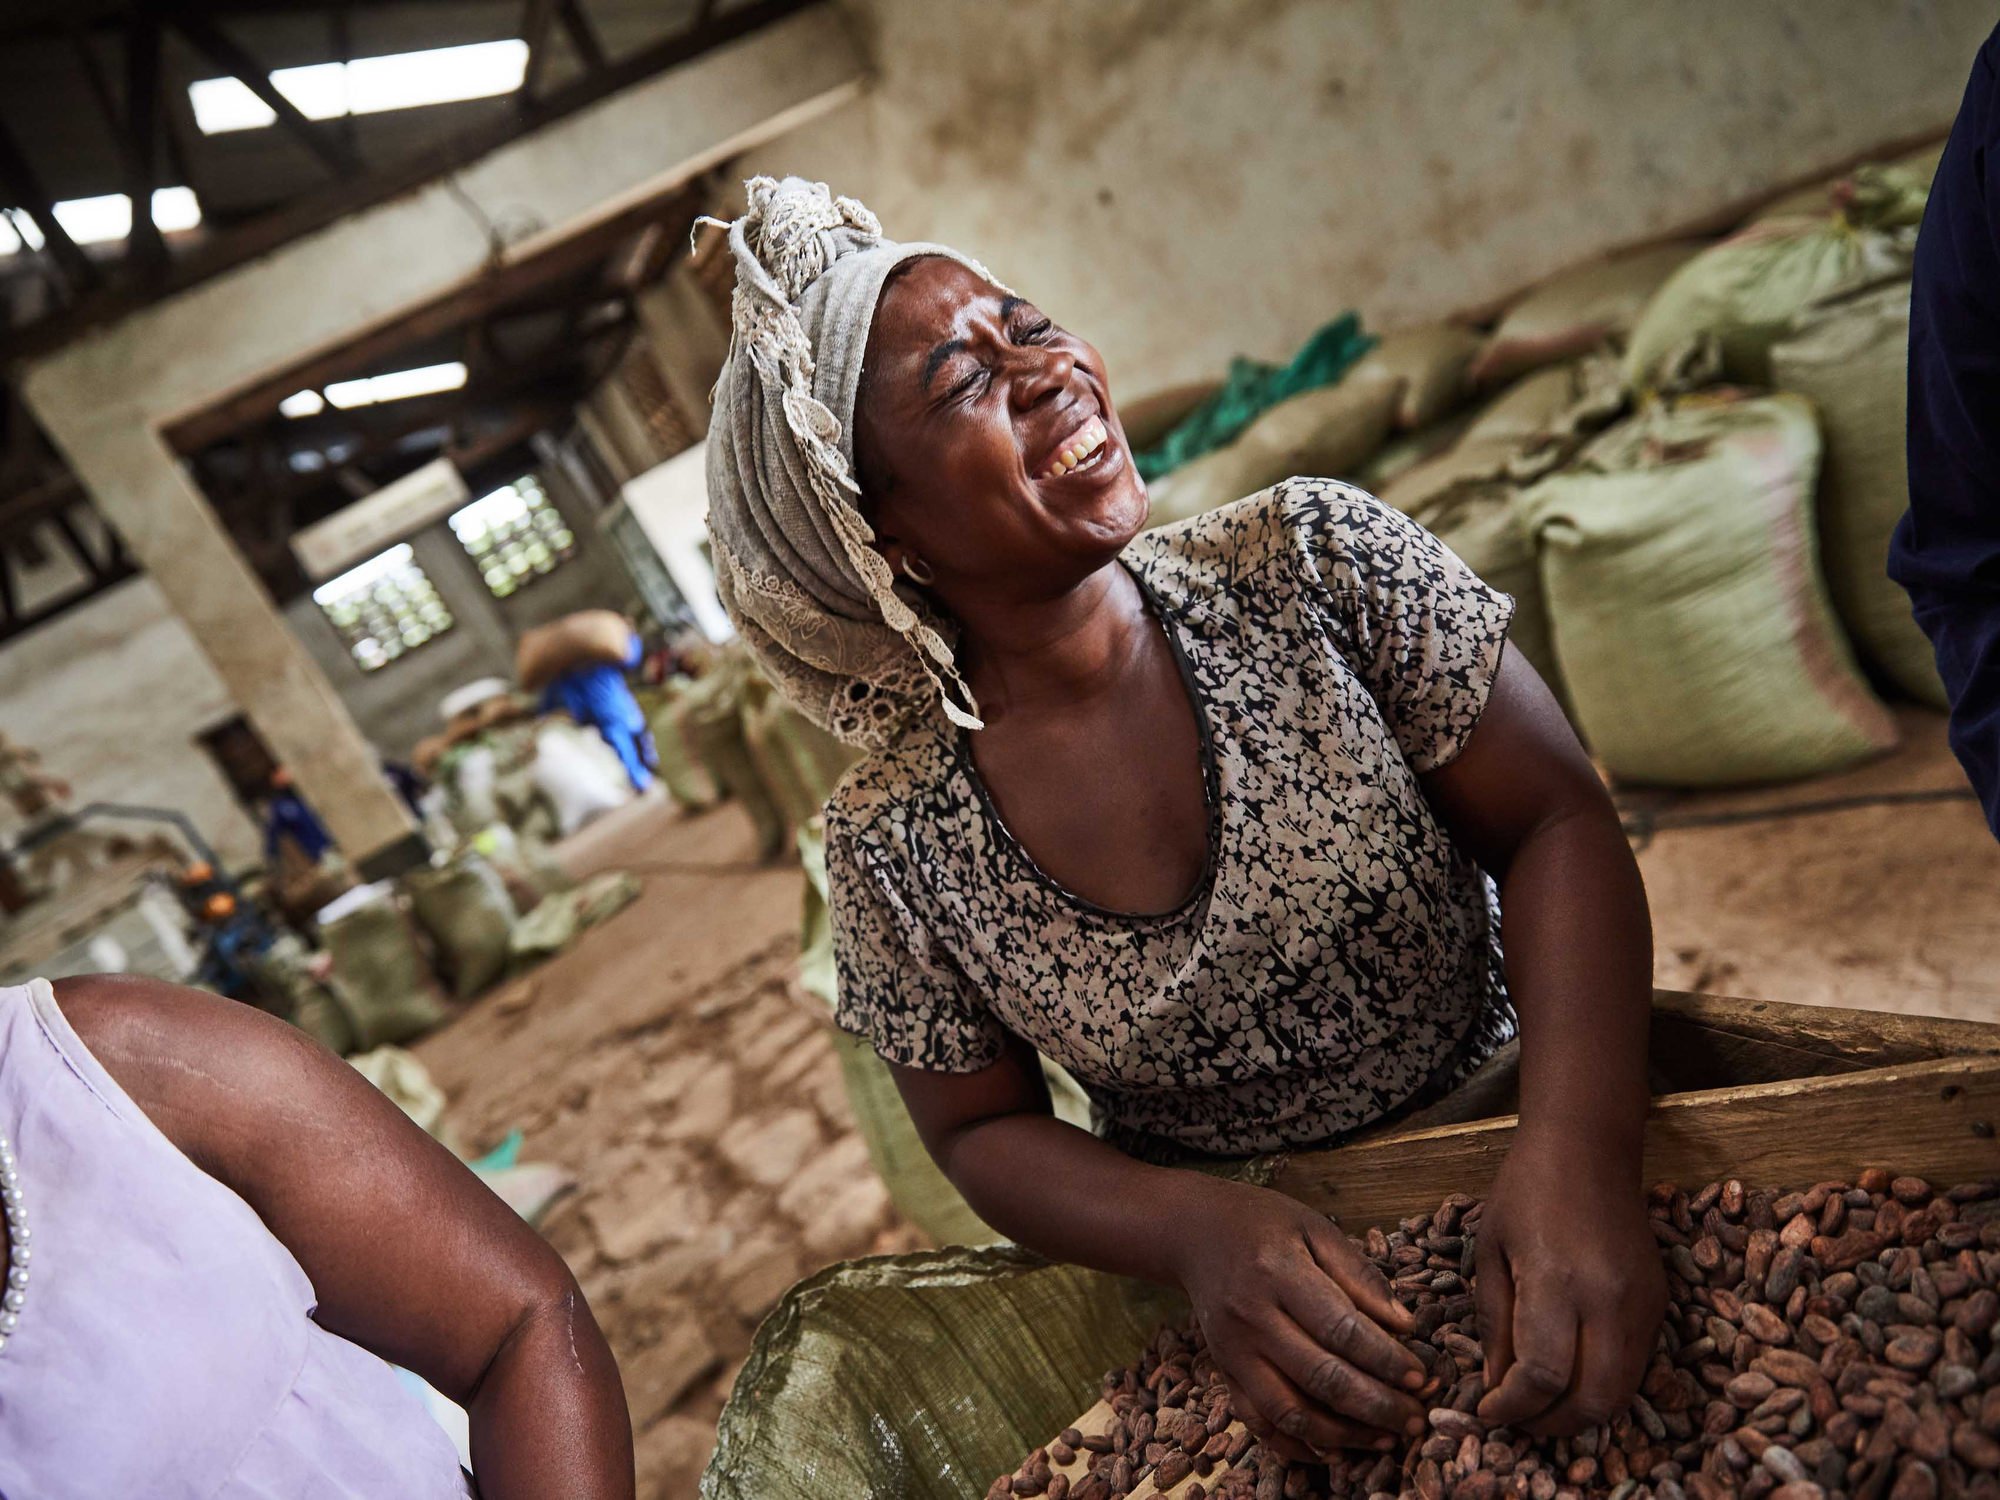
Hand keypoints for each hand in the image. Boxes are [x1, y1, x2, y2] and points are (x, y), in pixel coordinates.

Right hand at [1166, 1178, 1427, 1461]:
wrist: (1193, 1232)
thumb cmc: (1263, 1224)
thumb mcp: (1314, 1228)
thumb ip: (1360, 1274)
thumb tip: (1406, 1325)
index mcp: (1279, 1273)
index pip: (1340, 1328)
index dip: (1385, 1359)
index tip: (1421, 1378)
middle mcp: (1252, 1317)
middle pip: (1320, 1377)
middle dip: (1376, 1406)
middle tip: (1415, 1419)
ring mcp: (1233, 1350)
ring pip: (1290, 1411)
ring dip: (1343, 1435)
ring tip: (1385, 1439)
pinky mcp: (1224, 1371)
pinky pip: (1259, 1423)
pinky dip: (1296, 1445)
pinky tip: (1334, 1451)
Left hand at [1474, 1135, 1665, 1435]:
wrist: (1589, 1148)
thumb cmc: (1526, 1190)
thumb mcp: (1489, 1250)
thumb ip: (1493, 1323)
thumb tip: (1495, 1388)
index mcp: (1556, 1280)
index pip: (1543, 1376)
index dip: (1513, 1407)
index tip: (1488, 1410)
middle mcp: (1608, 1299)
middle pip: (1593, 1399)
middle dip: (1552, 1424)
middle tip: (1518, 1421)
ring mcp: (1642, 1303)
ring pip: (1623, 1392)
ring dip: (1581, 1412)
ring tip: (1541, 1405)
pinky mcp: (1660, 1303)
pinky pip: (1636, 1365)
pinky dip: (1604, 1384)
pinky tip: (1572, 1374)